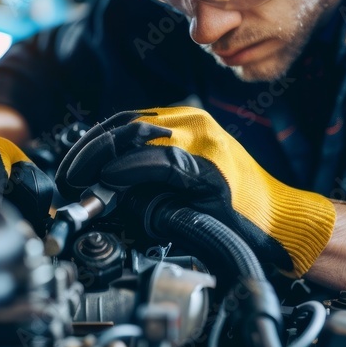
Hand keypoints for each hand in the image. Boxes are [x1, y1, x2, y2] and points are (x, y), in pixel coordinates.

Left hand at [55, 107, 335, 274]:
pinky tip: (111, 180)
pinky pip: (161, 163)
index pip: (123, 122)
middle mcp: (193, 125)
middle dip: (86, 152)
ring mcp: (203, 143)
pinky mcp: (210, 170)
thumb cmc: (233, 209)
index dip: (90, 144)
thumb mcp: (181, 185)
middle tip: (66, 178)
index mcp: (185, 123)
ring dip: (99, 160)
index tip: (69, 168)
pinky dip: (129, 171)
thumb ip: (145, 180)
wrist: (279, 224)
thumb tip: (103, 190)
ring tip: (79, 180)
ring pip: (136, 137)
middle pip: (123, 126)